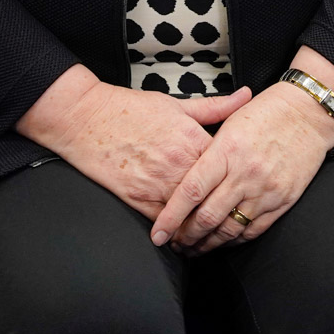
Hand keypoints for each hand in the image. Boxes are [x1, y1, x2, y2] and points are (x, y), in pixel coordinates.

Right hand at [16, 64, 250, 221]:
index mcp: (193, 139)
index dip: (239, 178)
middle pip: (215, 196)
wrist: (87, 118)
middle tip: (238, 219)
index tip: (247, 185)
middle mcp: (179, 164)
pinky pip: (164, 223)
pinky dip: (176, 233)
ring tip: (215, 236)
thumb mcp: (178, 104)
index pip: (229, 167)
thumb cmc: (131, 109)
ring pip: (192, 216)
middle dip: (227, 209)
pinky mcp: (138, 199)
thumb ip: (216, 107)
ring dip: (204, 227)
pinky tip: (184, 238)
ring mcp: (158, 184)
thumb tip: (246, 95)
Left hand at [150, 80, 333, 254]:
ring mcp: (266, 190)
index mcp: (226, 150)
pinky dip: (235, 239)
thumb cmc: (267, 112)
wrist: (310, 112)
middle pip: (207, 217)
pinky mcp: (283, 200)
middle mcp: (245, 173)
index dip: (171, 217)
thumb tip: (181, 174)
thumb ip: (207, 150)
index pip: (191, 191)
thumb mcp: (230, 121)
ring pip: (230, 229)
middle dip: (186, 237)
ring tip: (195, 248)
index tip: (157, 234)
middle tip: (174, 244)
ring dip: (209, 244)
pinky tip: (224, 241)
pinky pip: (254, 229)